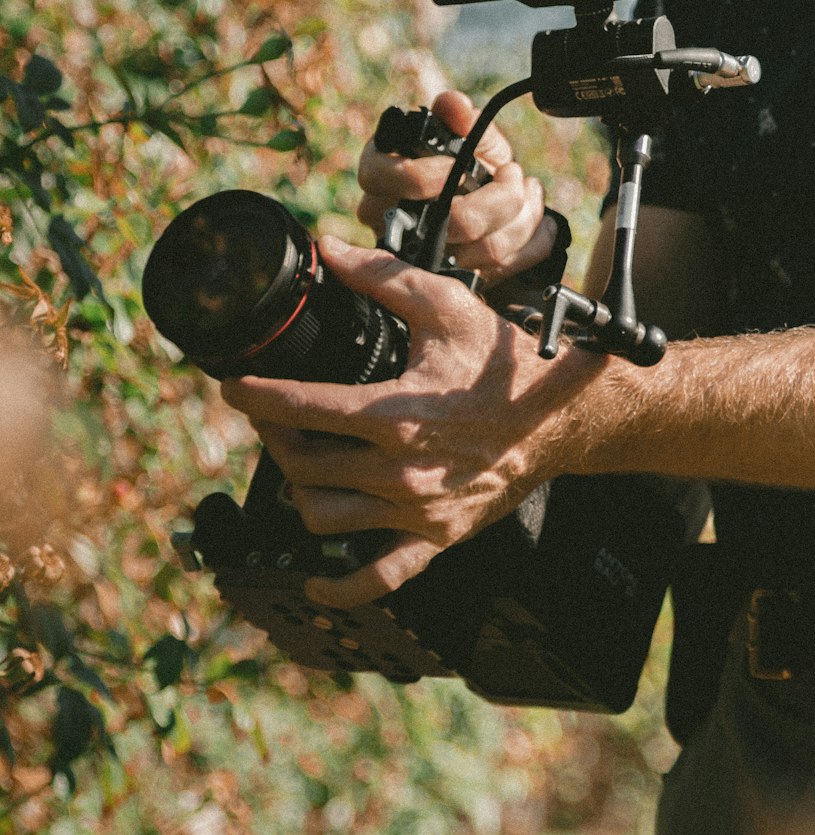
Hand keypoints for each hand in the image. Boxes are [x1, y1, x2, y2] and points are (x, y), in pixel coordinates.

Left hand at [222, 232, 606, 605]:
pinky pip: (378, 577)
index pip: (301, 408)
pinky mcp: (435, 538)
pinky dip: (341, 586)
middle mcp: (400, 469)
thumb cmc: (503, 361)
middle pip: (302, 465)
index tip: (233, 386)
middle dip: (274, 438)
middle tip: (272, 416)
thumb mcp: (445, 306)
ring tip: (301, 463)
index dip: (255, 396)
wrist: (561, 416)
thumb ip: (381, 277)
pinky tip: (316, 582)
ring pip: (322, 517)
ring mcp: (416, 511)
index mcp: (395, 412)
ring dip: (299, 491)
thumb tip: (328, 249)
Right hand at [357, 86, 559, 287]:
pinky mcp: (458, 281)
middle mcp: (391, 220)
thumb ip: (460, 119)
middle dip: (493, 199)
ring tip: (529, 190)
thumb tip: (452, 104)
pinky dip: (531, 246)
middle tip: (513, 175)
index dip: (426, 175)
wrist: (489, 196)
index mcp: (381, 176)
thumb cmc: (466, 162)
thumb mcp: (465, 135)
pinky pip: (501, 271)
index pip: (383, 178)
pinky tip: (544, 223)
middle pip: (442, 224)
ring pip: (475, 253)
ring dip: (519, 220)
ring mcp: (423, 258)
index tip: (461, 164)